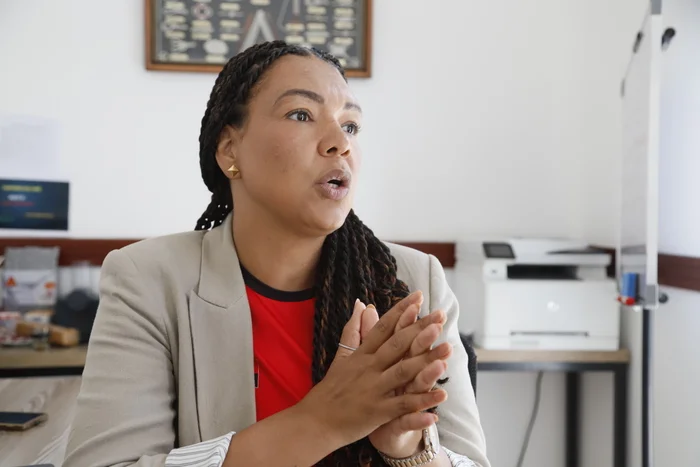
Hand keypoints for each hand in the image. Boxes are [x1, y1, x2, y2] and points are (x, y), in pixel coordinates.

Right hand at [295, 291, 450, 450]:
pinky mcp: (377, 412)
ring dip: (427, 359)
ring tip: (448, 348)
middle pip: (398, 344)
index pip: (384, 327)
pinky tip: (441, 395)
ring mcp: (373, 389)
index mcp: (362, 355)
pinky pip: (404, 405)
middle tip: (440, 314)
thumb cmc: (330, 391)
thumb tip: (359, 304)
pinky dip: (422, 400)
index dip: (402, 311)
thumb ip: (352, 331)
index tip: (418, 296)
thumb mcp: (341, 357)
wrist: (315, 422)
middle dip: (421, 328)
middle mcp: (369, 368)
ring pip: (404, 371)